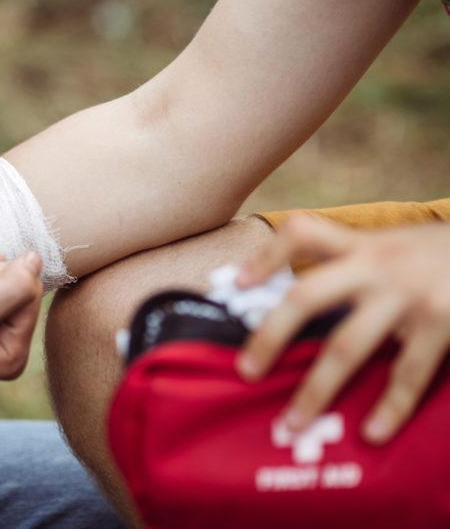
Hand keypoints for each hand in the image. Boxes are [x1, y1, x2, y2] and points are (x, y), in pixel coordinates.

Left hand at [234, 215, 449, 443]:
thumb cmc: (440, 256)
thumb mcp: (394, 245)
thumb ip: (354, 263)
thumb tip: (295, 300)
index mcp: (362, 245)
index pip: (303, 234)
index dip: (267, 255)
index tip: (237, 283)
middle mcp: (378, 266)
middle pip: (307, 296)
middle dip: (271, 335)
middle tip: (246, 371)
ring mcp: (409, 296)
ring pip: (348, 347)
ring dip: (316, 389)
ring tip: (292, 423)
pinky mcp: (443, 324)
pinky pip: (407, 375)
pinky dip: (389, 408)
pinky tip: (372, 433)